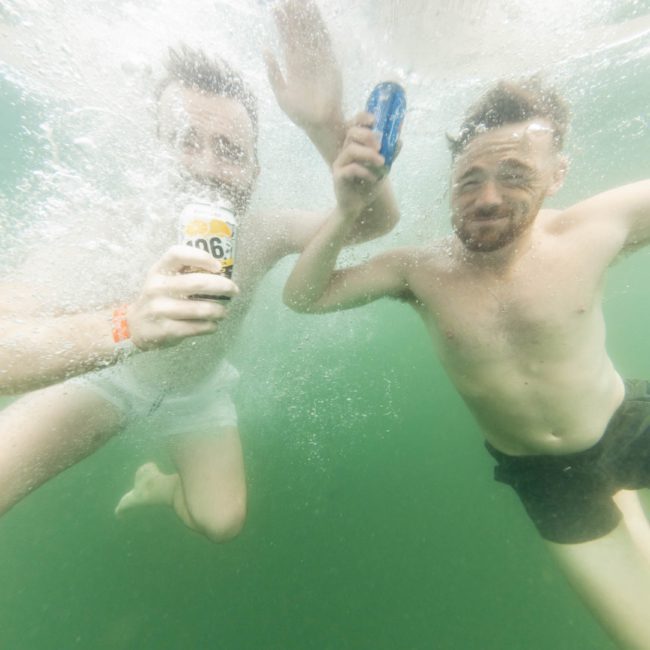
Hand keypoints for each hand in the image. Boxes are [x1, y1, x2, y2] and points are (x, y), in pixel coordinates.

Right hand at [127, 245, 238, 350]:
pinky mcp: (165, 330)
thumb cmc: (159, 298)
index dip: (201, 257)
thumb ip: (185, 272)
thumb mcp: (164, 279)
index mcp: (159, 270)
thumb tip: (222, 272)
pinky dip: (210, 326)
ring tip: (223, 312)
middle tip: (234, 290)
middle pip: (197, 283)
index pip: (178, 254)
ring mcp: (159, 309)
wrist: (134, 326)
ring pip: (200, 309)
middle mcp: (157, 287)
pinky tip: (213, 325)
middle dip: (222, 286)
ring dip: (219, 311)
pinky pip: (196, 327)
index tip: (218, 266)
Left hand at [264, 0, 342, 131]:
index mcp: (293, 67)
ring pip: (311, 35)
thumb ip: (274, 74)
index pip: (287, 41)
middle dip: (294, 17)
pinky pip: (325, 42)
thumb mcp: (281, 95)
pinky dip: (320, 29)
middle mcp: (306, 60)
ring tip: (301, 1)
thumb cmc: (299, 114)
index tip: (276, 9)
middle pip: (299, 33)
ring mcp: (318, 60)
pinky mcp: (330, 63)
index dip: (282, 25)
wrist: (319, 123)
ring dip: (307, 19)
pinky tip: (315, 15)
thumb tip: (266, 49)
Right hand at [333, 113, 386, 218]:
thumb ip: (389, 155)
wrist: (356, 207)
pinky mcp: (338, 176)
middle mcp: (345, 152)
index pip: (355, 124)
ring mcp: (340, 163)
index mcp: (355, 146)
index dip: (363, 118)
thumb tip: (399, 141)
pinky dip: (365, 172)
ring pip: (351, 149)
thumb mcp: (382, 169)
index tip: (375, 120)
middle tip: (380, 146)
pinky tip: (373, 179)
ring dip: (369, 155)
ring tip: (382, 164)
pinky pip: (351, 168)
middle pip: (352, 133)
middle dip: (367, 136)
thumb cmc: (367, 186)